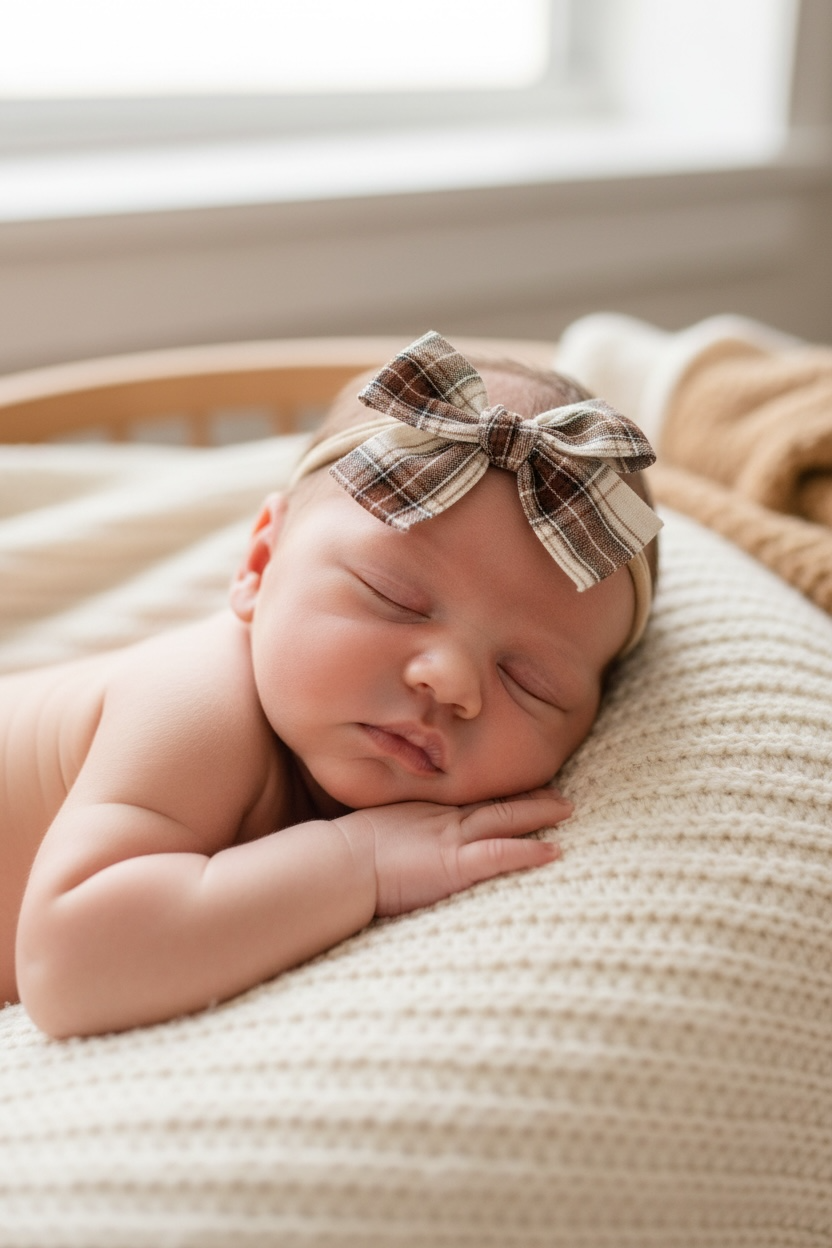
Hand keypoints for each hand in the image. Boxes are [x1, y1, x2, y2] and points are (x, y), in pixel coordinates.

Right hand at [334, 787, 570, 916]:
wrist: (338, 864)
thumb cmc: (346, 854)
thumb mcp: (376, 831)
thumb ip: (397, 830)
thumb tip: (399, 841)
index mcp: (426, 814)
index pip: (472, 801)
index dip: (501, 795)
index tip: (525, 789)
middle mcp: (444, 821)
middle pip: (495, 804)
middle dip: (530, 799)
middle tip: (559, 796)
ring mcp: (452, 840)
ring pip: (505, 820)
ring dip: (539, 815)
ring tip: (567, 810)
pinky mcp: (455, 865)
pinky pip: (500, 854)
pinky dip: (528, 851)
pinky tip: (553, 850)